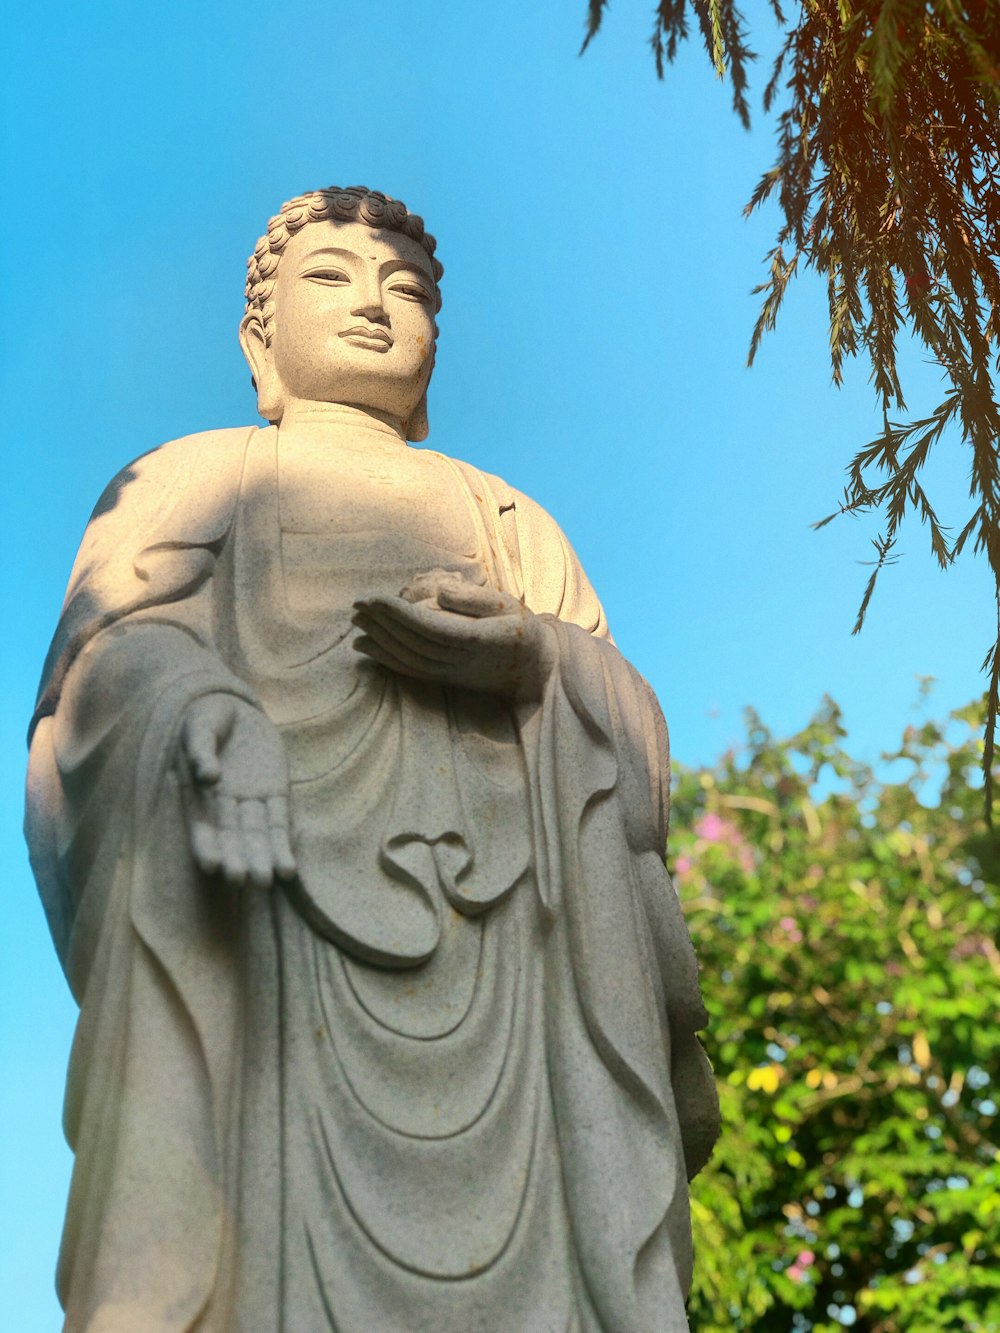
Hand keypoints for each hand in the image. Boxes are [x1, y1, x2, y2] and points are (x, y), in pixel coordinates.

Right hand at [177, 693, 295, 888]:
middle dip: (236, 859)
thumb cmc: (208, 718)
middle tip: (242, 880)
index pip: (201, 825)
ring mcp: (250, 803)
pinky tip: (288, 871)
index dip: (206, 845)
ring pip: (257, 836)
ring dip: (262, 859)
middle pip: (231, 837)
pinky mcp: (275, 796)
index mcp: (197, 794)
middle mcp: (222, 807)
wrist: (236, 708)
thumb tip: (209, 775)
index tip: (211, 866)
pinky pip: (280, 824)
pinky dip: (283, 847)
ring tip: (267, 881)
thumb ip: (201, 751)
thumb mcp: (200, 728)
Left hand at [351, 569, 555, 699]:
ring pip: (408, 658)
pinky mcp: (445, 680)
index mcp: (477, 639)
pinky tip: (365, 647)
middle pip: (413, 642)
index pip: (431, 627)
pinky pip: (410, 671)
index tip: (375, 598)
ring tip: (356, 620)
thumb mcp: (508, 605)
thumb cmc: (522, 631)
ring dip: (379, 639)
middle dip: (382, 622)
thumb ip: (474, 599)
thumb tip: (441, 591)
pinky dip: (385, 659)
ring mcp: (451, 674)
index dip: (399, 614)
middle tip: (356, 603)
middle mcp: (461, 661)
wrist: (536, 672)